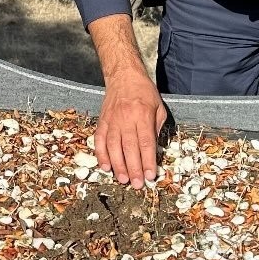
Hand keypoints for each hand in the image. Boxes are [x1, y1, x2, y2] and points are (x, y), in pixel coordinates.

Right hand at [95, 71, 167, 187]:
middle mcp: (126, 118)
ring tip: (122, 179)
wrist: (123, 75)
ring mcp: (112, 120)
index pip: (146, 142)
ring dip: (118, 165)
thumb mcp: (158, 107)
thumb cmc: (144, 92)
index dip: (148, 161)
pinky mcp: (102, 121)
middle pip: (129, 147)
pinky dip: (101, 154)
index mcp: (143, 114)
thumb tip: (153, 152)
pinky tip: (105, 166)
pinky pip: (100, 140)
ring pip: (113, 146)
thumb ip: (156, 129)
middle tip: (136, 184)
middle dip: (133, 168)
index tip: (150, 176)